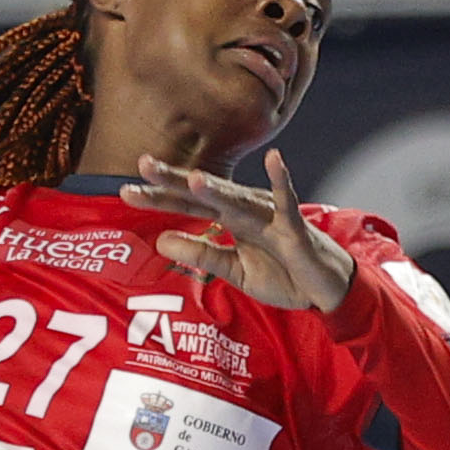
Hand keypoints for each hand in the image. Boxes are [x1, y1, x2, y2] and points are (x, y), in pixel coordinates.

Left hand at [130, 149, 356, 315]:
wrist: (324, 290)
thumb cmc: (282, 274)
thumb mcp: (233, 271)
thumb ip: (201, 255)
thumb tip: (160, 241)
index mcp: (228, 220)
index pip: (187, 206)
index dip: (158, 198)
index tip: (126, 190)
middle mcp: (245, 210)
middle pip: (204, 195)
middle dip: (175, 182)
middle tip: (143, 165)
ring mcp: (270, 216)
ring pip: (238, 200)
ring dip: (218, 189)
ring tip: (193, 179)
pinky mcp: (295, 228)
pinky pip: (288, 203)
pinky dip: (282, 181)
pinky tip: (276, 159)